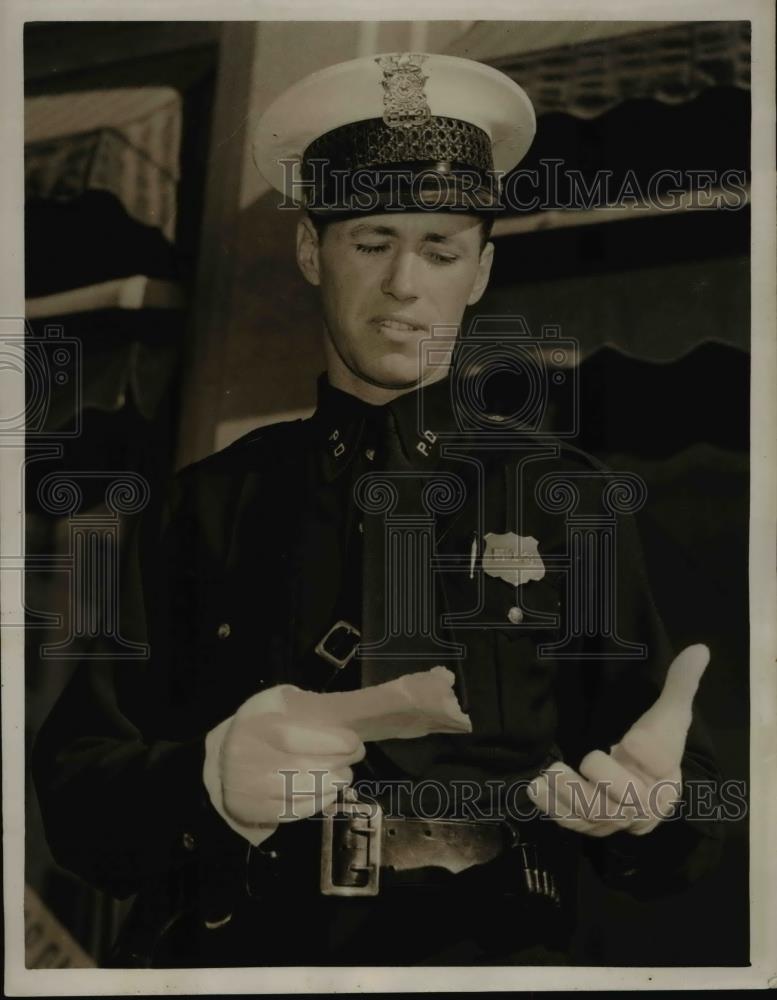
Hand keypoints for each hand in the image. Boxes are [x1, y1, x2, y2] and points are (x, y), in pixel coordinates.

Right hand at [219, 686, 365, 830]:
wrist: (223, 760)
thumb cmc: (259, 726)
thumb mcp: (276, 703)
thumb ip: (304, 707)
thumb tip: (340, 716)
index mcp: (255, 726)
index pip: (294, 737)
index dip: (330, 742)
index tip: (354, 742)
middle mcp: (247, 759)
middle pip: (303, 767)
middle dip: (339, 762)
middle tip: (355, 757)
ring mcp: (248, 788)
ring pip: (301, 791)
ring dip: (333, 784)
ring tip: (344, 774)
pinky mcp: (252, 811)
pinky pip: (294, 811)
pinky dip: (318, 803)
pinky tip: (330, 792)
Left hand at [527, 644, 709, 836]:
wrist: (646, 784)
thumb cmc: (657, 742)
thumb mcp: (670, 712)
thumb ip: (681, 683)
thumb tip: (700, 648)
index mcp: (669, 774)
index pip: (662, 763)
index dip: (648, 754)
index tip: (629, 741)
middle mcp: (647, 804)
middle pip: (628, 801)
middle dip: (600, 784)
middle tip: (575, 763)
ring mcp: (620, 819)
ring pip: (597, 816)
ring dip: (568, 799)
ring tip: (545, 777)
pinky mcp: (597, 825)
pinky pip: (576, 824)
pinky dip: (555, 810)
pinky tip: (537, 791)